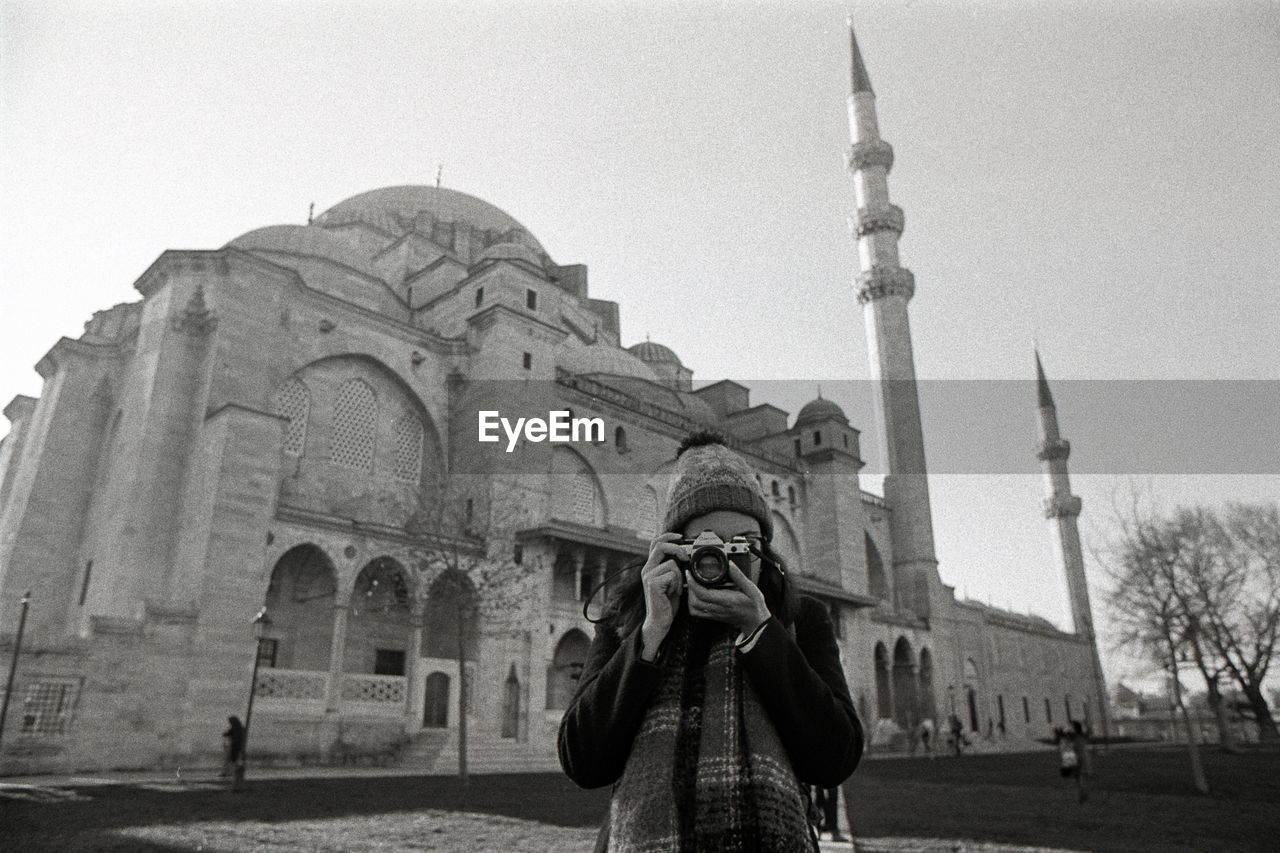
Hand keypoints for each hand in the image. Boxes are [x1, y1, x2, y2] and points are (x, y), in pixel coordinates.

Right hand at [639, 532, 684, 660]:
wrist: (660, 621)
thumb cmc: (667, 602)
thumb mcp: (672, 581)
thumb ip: (674, 568)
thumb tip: (686, 556)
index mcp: (651, 566)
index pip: (655, 543)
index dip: (668, 536)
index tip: (680, 535)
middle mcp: (647, 569)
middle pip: (660, 546)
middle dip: (677, 548)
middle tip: (686, 558)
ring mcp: (648, 576)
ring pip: (672, 563)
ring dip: (680, 577)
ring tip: (677, 589)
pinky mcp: (652, 584)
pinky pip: (672, 575)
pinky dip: (678, 584)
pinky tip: (674, 594)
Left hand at [686, 561, 769, 634]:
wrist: (756, 621)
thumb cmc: (754, 606)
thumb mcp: (750, 588)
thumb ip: (739, 576)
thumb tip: (730, 564)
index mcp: (726, 600)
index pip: (703, 593)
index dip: (693, 583)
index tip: (690, 574)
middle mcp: (718, 608)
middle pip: (694, 601)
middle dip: (690, 588)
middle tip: (691, 578)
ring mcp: (715, 614)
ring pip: (694, 608)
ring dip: (690, 597)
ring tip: (694, 587)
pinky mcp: (714, 617)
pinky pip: (697, 613)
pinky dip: (693, 604)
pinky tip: (697, 597)